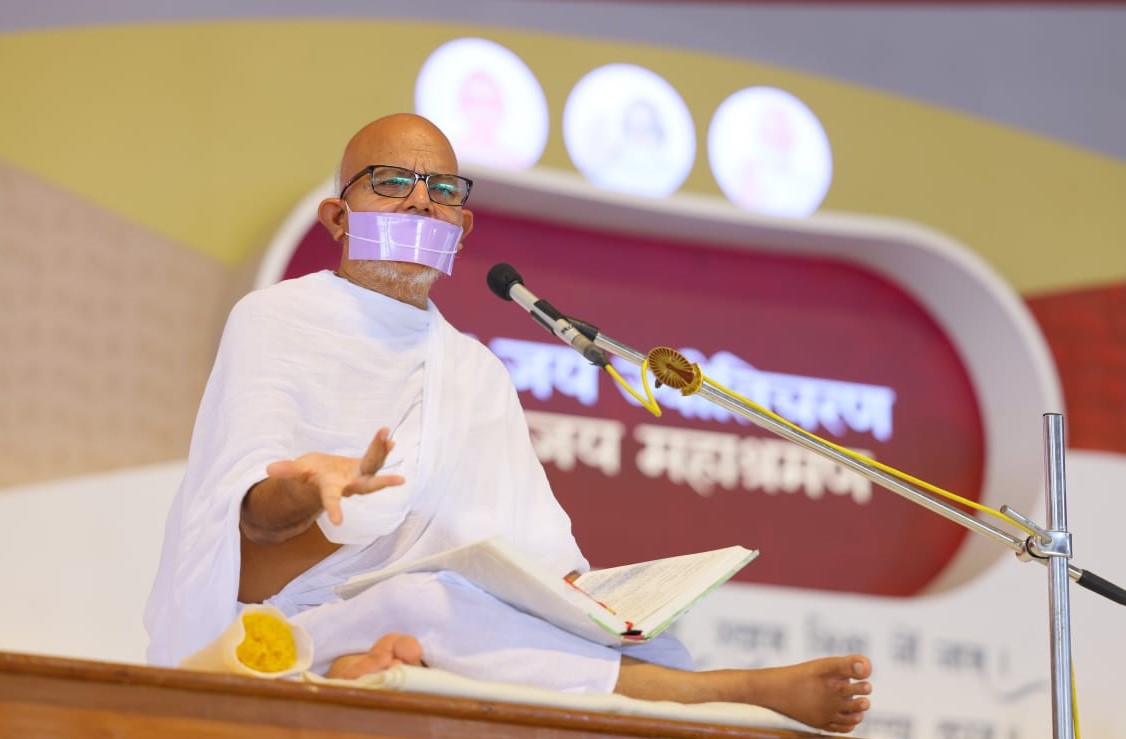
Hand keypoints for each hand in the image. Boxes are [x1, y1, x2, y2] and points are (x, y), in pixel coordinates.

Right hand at [265, 428, 405, 525]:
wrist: (319, 478)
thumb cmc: (305, 477)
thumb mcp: (295, 473)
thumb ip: (286, 471)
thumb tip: (269, 469)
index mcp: (329, 490)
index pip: (330, 501)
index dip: (333, 509)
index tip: (338, 522)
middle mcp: (348, 486)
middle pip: (367, 486)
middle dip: (382, 482)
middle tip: (400, 480)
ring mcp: (358, 477)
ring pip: (372, 466)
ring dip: (380, 453)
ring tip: (388, 439)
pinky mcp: (363, 466)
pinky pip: (375, 457)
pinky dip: (382, 448)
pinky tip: (390, 440)